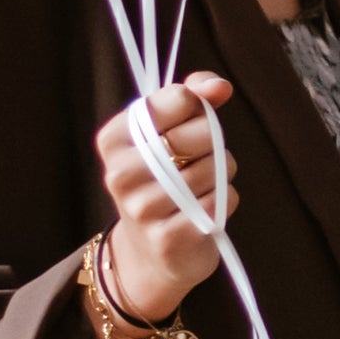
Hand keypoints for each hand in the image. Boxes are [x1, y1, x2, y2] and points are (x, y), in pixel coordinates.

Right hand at [99, 77, 234, 329]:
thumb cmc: (166, 180)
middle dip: (213, 143)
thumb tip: (219, 86)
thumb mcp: (169, 133)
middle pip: (198, 134)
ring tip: (203, 186)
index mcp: (115, 138)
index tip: (196, 118)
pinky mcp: (169, 238)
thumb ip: (194, 97)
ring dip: (222, 174)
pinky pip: (221, 202)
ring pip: (213, 169)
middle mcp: (120, 173)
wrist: (152, 252)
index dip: (199, 106)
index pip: (177, 99)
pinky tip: (205, 209)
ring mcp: (142, 208)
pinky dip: (224, 202)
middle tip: (202, 158)